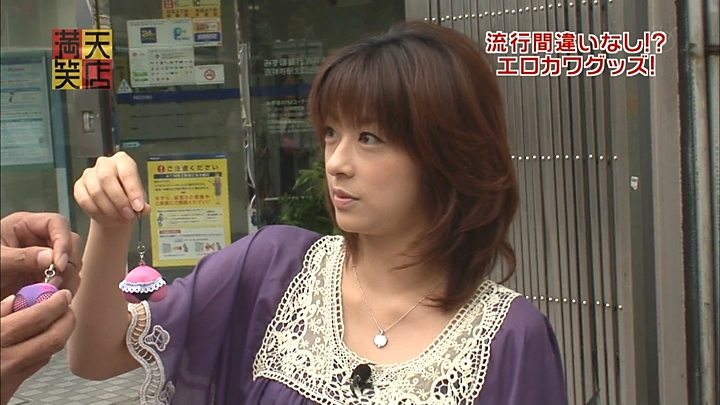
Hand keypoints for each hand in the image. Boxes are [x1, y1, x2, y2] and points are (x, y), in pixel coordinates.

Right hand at [0, 290, 74, 404]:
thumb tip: (18, 299)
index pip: (38, 317)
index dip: (56, 303)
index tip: (62, 294)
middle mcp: (4, 360)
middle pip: (54, 338)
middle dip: (67, 319)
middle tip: (66, 308)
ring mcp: (8, 379)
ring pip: (48, 353)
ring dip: (57, 334)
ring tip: (54, 320)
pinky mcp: (9, 392)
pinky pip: (35, 367)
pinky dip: (42, 351)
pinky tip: (35, 341)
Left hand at [1, 213, 82, 300]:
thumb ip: (22, 257)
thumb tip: (52, 257)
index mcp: (24, 226)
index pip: (57, 224)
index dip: (63, 241)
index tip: (60, 263)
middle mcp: (38, 240)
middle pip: (70, 243)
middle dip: (68, 263)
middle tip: (55, 282)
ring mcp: (42, 260)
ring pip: (72, 264)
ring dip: (68, 280)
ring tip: (53, 293)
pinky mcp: (43, 278)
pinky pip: (64, 281)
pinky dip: (62, 291)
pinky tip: (51, 298)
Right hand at [74, 152, 150, 228]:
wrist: (115, 207)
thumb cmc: (128, 198)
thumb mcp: (139, 199)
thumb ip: (143, 204)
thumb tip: (144, 209)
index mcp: (123, 161)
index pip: (127, 173)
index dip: (133, 191)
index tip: (138, 206)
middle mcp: (104, 164)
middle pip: (107, 179)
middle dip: (119, 200)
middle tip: (128, 215)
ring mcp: (89, 174)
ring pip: (95, 192)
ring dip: (109, 209)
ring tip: (121, 219)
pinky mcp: (79, 186)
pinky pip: (85, 200)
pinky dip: (97, 213)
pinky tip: (107, 218)